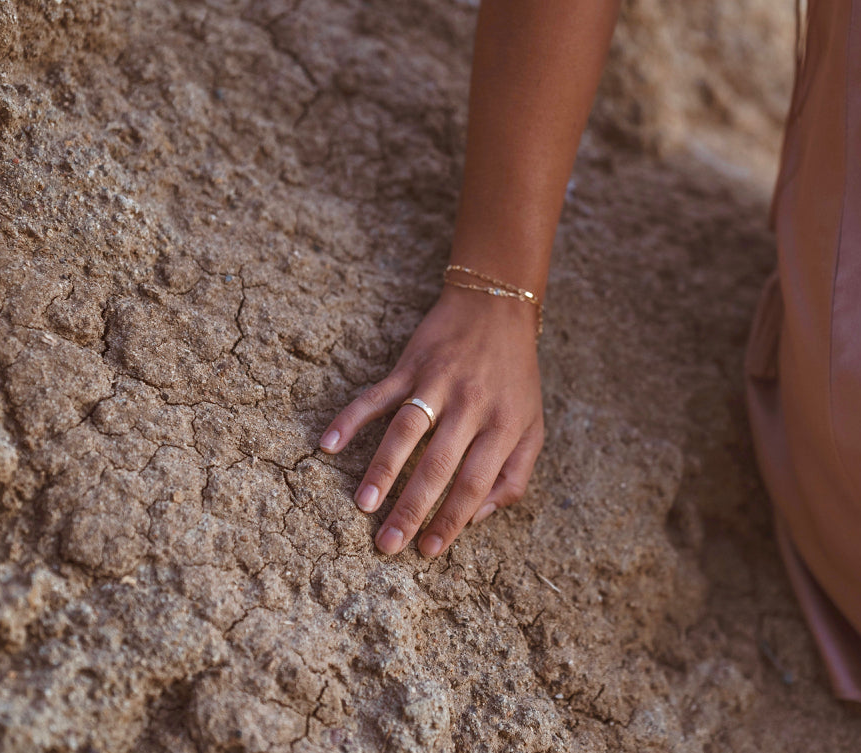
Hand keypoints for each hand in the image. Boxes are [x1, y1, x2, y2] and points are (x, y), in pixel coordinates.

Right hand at [319, 285, 543, 556]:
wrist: (497, 309)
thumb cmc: (515, 378)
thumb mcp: (532, 427)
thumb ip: (513, 476)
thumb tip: (477, 518)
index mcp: (503, 426)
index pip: (474, 483)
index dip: (451, 521)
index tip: (427, 552)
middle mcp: (471, 406)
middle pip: (438, 466)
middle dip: (411, 509)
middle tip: (387, 545)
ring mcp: (437, 383)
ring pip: (406, 431)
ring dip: (382, 469)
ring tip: (363, 504)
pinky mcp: (410, 365)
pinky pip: (376, 395)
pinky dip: (351, 419)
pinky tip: (329, 444)